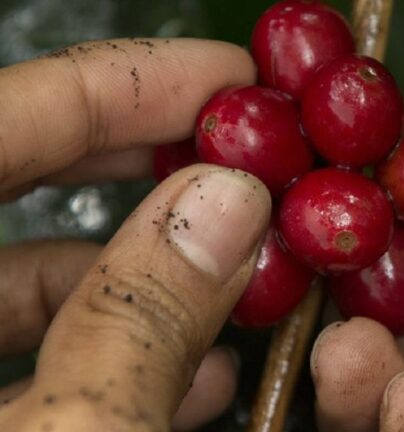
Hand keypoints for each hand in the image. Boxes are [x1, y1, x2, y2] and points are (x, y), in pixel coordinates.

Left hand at [0, 39, 271, 430]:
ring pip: (33, 281)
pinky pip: (38, 360)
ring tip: (244, 272)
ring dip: (152, 270)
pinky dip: (123, 352)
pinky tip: (199, 371)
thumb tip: (227, 207)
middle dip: (141, 162)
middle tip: (236, 152)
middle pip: (12, 182)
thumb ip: (140, 319)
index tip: (226, 80)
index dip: (120, 84)